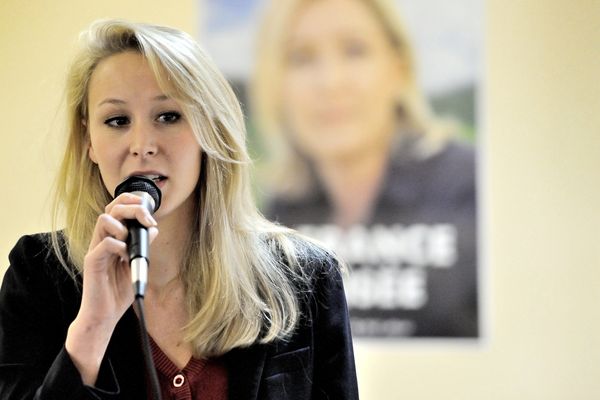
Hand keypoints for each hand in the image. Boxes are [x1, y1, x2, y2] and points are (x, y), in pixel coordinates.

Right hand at [65, 193, 157, 384]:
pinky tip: (125, 256)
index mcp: (112, 239)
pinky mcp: (92, 262)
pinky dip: (118, 245)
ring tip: (130, 241)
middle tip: (146, 220)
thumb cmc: (118, 292)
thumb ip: (143, 247)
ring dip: (122, 226)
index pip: (117, 210)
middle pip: (111, 209)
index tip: (147, 207)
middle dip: (132, 208)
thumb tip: (152, 229)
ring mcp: (96, 250)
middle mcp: (102, 241)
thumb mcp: (136, 266)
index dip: (130, 201)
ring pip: (103, 220)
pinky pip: (103, 243)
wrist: (105, 315)